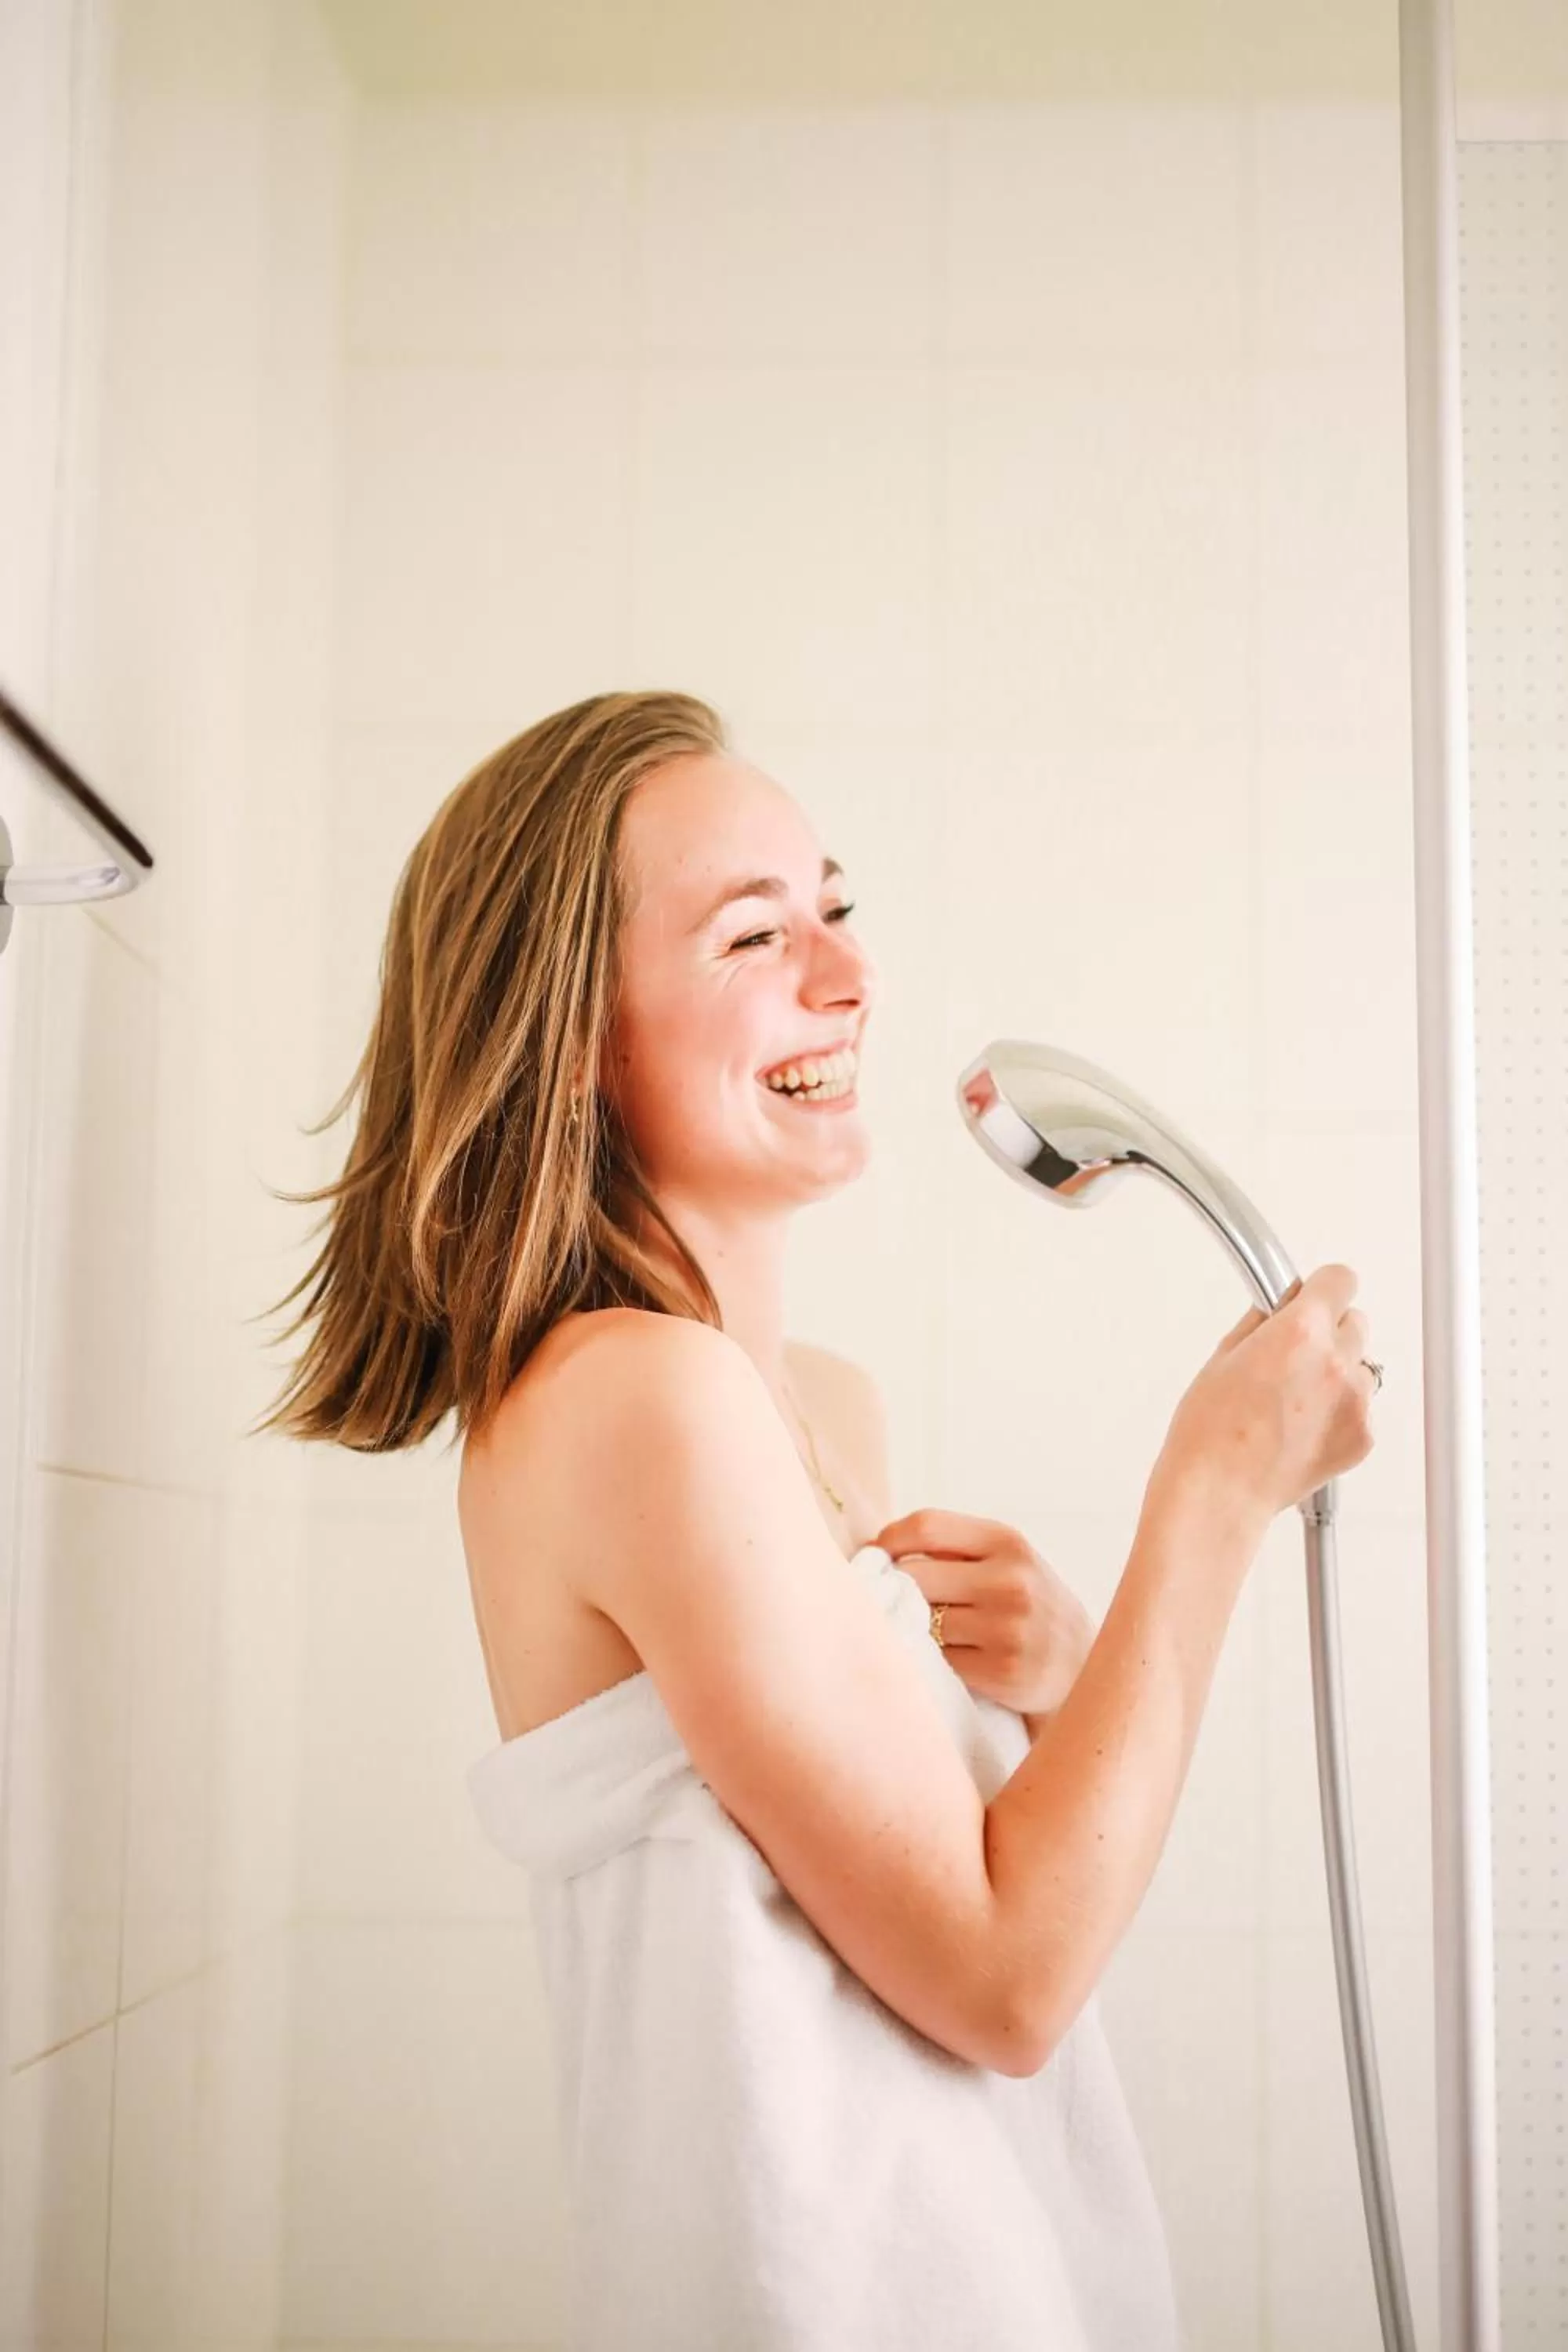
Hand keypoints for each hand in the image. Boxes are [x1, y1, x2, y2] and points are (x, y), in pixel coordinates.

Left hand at [870, 1506, 1094, 1722]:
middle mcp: (1011, 1580)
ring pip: (922, 1622)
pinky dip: (936, 1661)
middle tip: (893, 1602)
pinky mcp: (1002, 1671)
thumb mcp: (1010, 1563)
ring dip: (916, 1630)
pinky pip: (939, 1660)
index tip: (876, 1556)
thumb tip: (879, 1547)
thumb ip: (956, 1549)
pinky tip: (954, 1661)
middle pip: (915, 1575)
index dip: (889, 1539)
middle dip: (896, 1590)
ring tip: (934, 1634)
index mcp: (1009, 1542)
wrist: (1085, 1669)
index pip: (926, 1525)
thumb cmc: (1031, 1608)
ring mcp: (1007, 1628)